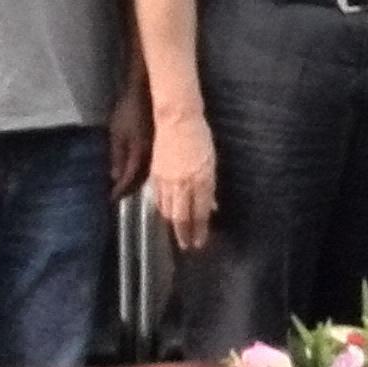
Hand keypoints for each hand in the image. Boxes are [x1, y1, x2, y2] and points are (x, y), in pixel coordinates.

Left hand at [106, 86, 151, 198]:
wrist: (148, 91)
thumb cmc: (128, 109)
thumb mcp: (117, 132)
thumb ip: (117, 156)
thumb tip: (115, 177)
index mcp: (140, 152)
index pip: (130, 179)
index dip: (120, 190)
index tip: (112, 199)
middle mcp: (153, 155)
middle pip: (143, 180)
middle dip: (131, 189)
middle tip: (120, 195)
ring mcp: (160, 150)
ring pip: (152, 173)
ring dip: (140, 182)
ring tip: (129, 187)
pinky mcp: (163, 144)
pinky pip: (157, 165)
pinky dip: (148, 172)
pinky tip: (141, 172)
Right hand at [152, 110, 218, 251]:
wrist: (176, 119)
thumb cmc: (199, 138)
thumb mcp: (212, 163)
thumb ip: (209, 188)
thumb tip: (211, 207)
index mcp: (201, 180)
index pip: (200, 213)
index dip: (200, 230)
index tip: (200, 242)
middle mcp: (183, 184)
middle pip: (181, 217)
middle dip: (184, 235)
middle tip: (187, 246)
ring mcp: (167, 180)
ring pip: (167, 210)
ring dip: (172, 225)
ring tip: (177, 233)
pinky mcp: (155, 175)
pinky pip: (157, 198)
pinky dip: (162, 210)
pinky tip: (165, 213)